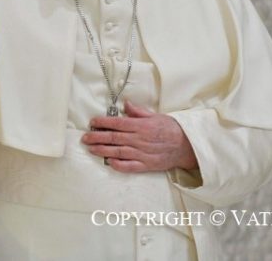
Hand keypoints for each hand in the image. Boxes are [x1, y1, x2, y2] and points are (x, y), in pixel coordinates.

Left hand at [81, 100, 197, 172]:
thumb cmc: (171, 128)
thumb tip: (126, 104)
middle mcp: (139, 139)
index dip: (103, 122)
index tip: (93, 122)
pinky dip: (118, 165)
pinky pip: (129, 166)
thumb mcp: (155, 115)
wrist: (186, 146)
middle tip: (85, 137)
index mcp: (140, 126)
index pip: (117, 123)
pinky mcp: (146, 165)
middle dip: (97, 137)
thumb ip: (139, 111)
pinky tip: (108, 162)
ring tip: (90, 148)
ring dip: (102, 150)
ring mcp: (142, 153)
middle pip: (113, 137)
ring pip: (117, 152)